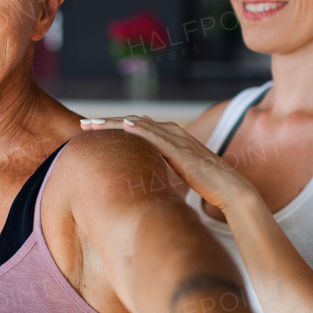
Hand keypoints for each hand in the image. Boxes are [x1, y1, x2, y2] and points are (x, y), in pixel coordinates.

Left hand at [80, 116, 250, 211]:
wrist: (229, 189)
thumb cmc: (205, 183)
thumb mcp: (177, 172)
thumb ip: (163, 166)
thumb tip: (146, 170)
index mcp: (170, 138)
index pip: (136, 129)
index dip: (113, 128)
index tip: (92, 131)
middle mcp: (172, 133)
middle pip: (133, 124)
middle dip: (107, 123)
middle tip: (83, 124)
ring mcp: (177, 140)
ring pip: (140, 127)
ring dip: (114, 123)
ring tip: (92, 124)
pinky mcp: (181, 150)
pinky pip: (156, 137)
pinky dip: (140, 130)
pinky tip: (123, 126)